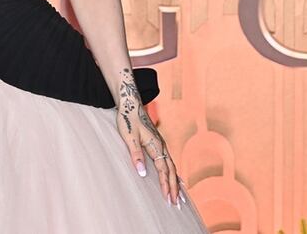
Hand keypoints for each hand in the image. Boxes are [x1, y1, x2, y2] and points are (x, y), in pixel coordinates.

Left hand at [116, 69, 182, 207]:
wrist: (131, 102)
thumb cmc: (127, 119)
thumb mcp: (128, 136)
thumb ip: (135, 154)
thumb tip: (142, 173)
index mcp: (156, 146)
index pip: (163, 170)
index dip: (165, 185)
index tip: (168, 199)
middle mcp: (162, 146)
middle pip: (171, 171)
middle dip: (174, 188)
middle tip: (176, 204)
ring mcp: (161, 144)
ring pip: (172, 167)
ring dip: (175, 182)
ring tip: (179, 197)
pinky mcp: (158, 143)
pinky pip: (169, 162)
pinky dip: (173, 173)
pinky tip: (176, 179)